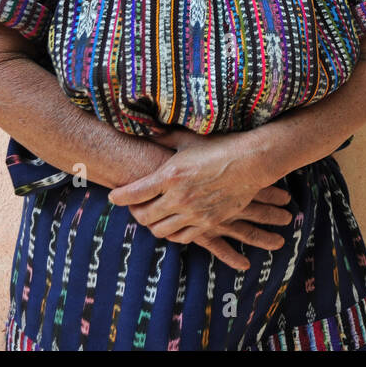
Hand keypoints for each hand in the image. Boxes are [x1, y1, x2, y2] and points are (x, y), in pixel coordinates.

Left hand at [108, 127, 292, 271]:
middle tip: (135, 207)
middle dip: (135, 213)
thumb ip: (164, 137)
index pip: (133, 193)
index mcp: (169, 175)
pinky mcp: (208, 222)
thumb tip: (147, 129)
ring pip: (160, 230)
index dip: (118, 197)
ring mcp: (193, 213)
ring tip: (153, 216)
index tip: (114, 196)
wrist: (251, 162)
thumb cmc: (220, 146)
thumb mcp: (188, 139)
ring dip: (153, 225)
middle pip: (143, 216)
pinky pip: (182, 237)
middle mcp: (178, 197)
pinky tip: (172, 224)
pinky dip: (172, 233)